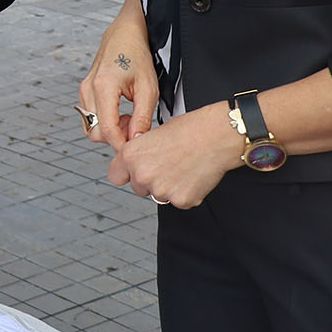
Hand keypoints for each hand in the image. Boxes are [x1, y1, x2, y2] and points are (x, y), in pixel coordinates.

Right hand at [78, 0, 160, 154]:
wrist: (125, 34)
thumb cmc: (137, 56)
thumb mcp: (147, 88)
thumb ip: (142, 117)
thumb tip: (137, 141)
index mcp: (103, 87)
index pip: (106, 130)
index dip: (120, 145)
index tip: (135, 151)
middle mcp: (88, 89)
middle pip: (94, 132)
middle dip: (115, 138)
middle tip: (135, 129)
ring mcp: (83, 90)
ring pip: (90, 126)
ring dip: (109, 131)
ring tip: (129, 120)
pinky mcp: (85, 91)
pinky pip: (90, 117)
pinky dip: (104, 122)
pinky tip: (120, 114)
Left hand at [107, 105, 240, 208]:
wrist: (215, 137)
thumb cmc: (188, 130)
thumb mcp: (151, 134)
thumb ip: (138, 152)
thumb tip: (134, 163)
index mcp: (131, 156)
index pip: (116, 176)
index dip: (126, 173)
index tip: (132, 172)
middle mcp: (142, 175)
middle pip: (138, 188)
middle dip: (149, 180)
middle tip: (166, 166)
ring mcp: (161, 190)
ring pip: (158, 195)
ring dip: (167, 187)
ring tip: (181, 168)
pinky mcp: (181, 201)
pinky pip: (178, 201)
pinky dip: (185, 192)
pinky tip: (192, 176)